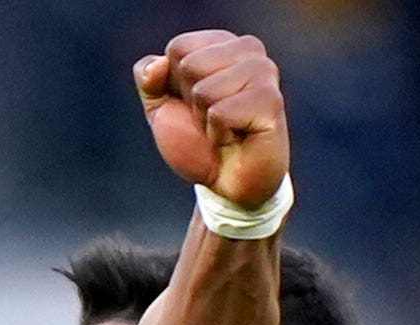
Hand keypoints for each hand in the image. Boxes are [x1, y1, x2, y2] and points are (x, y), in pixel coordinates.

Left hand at [136, 31, 289, 208]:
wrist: (227, 186)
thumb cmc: (198, 141)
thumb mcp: (160, 107)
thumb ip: (148, 78)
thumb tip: (158, 65)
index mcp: (224, 42)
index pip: (178, 48)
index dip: (175, 85)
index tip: (196, 105)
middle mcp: (249, 50)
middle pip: (189, 66)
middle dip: (190, 103)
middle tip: (212, 120)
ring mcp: (264, 73)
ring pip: (204, 91)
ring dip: (204, 121)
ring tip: (225, 130)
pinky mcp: (271, 101)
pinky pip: (220, 113)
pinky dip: (218, 135)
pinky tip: (235, 139)